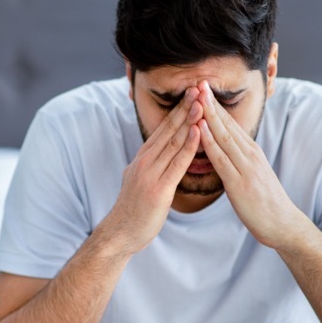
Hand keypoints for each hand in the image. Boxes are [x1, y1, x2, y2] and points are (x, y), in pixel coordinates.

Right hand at [99, 87, 202, 255]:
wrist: (120, 234)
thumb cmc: (133, 211)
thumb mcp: (138, 181)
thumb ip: (149, 167)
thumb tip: (157, 156)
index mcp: (142, 159)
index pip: (162, 129)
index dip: (177, 110)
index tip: (191, 94)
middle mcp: (145, 162)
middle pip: (168, 130)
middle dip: (184, 107)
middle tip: (198, 88)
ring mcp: (150, 174)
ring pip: (173, 142)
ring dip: (189, 121)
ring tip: (202, 102)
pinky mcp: (158, 189)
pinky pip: (176, 164)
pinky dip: (188, 146)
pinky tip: (198, 132)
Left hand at [195, 81, 308, 248]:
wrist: (283, 224)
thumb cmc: (266, 203)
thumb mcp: (253, 175)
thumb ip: (240, 161)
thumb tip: (228, 151)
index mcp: (251, 152)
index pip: (231, 124)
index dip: (216, 106)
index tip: (204, 89)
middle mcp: (250, 154)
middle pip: (227, 124)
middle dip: (211, 102)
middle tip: (199, 81)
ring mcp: (245, 167)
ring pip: (223, 136)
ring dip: (208, 115)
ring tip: (196, 96)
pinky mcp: (239, 183)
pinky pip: (221, 158)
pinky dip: (209, 141)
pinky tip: (199, 128)